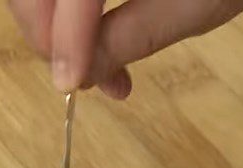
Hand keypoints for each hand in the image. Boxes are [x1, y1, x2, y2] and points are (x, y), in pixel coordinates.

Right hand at [8, 0, 242, 98]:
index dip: (64, 39)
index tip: (72, 85)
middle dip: (46, 36)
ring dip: (51, 29)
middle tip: (82, 77)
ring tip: (94, 65)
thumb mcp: (196, 2)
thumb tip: (78, 78)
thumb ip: (132, 36)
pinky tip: (89, 39)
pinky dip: (61, 13)